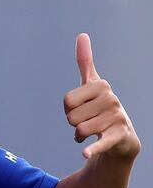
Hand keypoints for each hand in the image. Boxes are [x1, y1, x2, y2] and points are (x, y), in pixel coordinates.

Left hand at [63, 33, 140, 159]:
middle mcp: (111, 99)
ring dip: (80, 136)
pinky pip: (101, 142)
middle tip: (88, 121)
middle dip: (74, 123)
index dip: (69, 109)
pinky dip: (93, 148)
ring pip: (79, 130)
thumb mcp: (92, 84)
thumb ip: (85, 61)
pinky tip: (85, 153)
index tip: (81, 107)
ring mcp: (117, 117)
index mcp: (101, 85)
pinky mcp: (119, 136)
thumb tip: (82, 34)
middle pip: (71, 117)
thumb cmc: (100, 107)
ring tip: (93, 132)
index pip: (67, 101)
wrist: (121, 136)